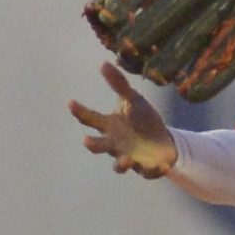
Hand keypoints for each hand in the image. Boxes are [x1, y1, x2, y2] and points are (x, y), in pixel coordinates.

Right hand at [69, 62, 178, 178]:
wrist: (163, 141)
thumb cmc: (141, 120)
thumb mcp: (133, 99)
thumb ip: (118, 84)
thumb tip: (103, 63)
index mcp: (109, 126)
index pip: (90, 119)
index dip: (79, 111)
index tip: (71, 102)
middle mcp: (114, 144)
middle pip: (99, 146)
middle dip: (93, 145)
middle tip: (86, 140)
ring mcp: (128, 158)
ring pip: (120, 165)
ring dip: (121, 164)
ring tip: (126, 160)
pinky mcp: (146, 168)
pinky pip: (148, 171)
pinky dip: (155, 169)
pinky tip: (163, 165)